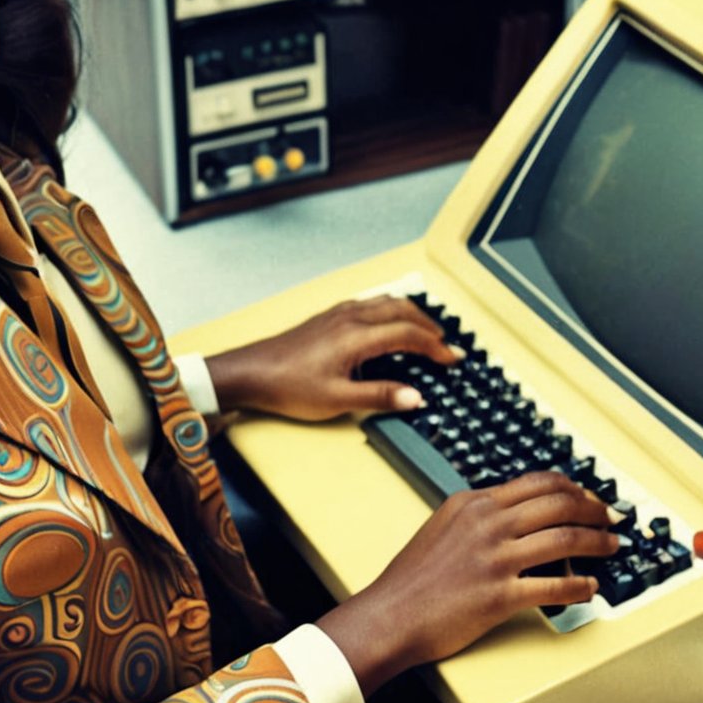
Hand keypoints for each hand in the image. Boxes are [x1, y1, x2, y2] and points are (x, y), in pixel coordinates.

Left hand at [206, 296, 455, 419]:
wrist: (251, 372)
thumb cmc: (288, 386)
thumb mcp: (338, 400)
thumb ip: (380, 396)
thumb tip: (416, 398)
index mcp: (356, 336)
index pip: (408, 334)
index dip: (434, 346)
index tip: (452, 359)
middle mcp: (350, 317)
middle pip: (401, 310)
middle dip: (428, 326)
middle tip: (445, 344)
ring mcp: (338, 314)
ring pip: (385, 302)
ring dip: (410, 314)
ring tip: (425, 331)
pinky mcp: (328, 317)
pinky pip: (370, 304)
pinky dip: (390, 310)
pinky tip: (388, 322)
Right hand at [316, 472, 618, 694]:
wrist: (392, 613)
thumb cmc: (412, 578)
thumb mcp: (443, 526)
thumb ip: (479, 515)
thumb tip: (516, 515)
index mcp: (474, 502)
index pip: (537, 483)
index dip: (573, 488)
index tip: (590, 497)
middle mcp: (487, 523)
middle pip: (558, 504)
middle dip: (595, 509)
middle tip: (612, 517)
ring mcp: (495, 558)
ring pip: (564, 539)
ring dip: (597, 542)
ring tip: (613, 546)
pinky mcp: (500, 594)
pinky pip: (555, 587)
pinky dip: (581, 587)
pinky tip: (592, 588)